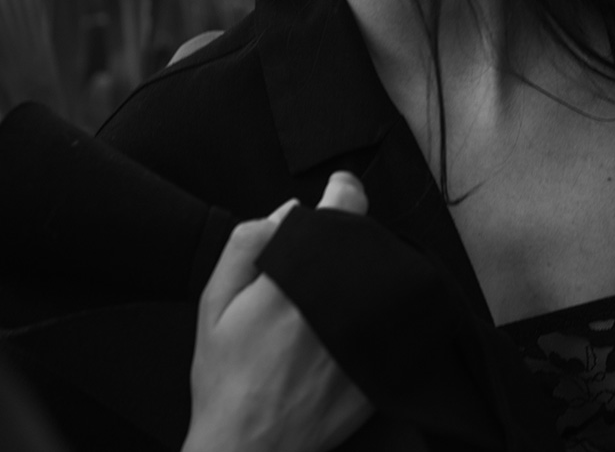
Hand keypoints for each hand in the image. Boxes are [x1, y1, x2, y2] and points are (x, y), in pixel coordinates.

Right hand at [182, 172, 373, 451]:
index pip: (344, 209)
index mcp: (299, 279)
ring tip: (336, 292)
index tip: (340, 190)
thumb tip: (288, 211)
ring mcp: (370, 331)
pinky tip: (357, 319)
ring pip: (388, 274)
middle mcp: (343, 300)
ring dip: (368, 271)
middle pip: (370, 241)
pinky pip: (399, 315)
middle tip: (324, 259)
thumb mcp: (213, 304)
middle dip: (350, 239)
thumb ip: (248, 245)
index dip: (343, 191)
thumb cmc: (227, 380)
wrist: (252, 448)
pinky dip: (385, 305)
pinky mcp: (386, 361)